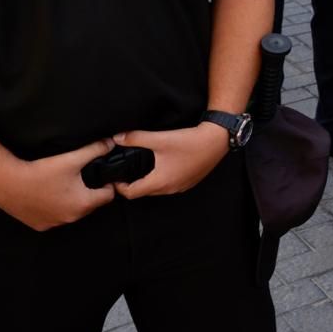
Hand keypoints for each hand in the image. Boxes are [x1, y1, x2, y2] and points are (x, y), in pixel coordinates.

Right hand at [0, 138, 116, 231]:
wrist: (7, 183)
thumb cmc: (41, 172)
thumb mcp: (71, 159)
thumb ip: (95, 149)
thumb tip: (111, 143)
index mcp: (83, 204)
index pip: (108, 196)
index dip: (107, 185)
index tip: (102, 176)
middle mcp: (71, 218)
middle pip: (90, 205)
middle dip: (89, 193)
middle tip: (82, 179)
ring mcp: (54, 224)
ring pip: (72, 212)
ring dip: (72, 201)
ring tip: (64, 186)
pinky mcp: (39, 225)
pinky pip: (54, 217)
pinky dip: (55, 208)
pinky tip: (49, 196)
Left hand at [110, 125, 228, 199]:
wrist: (217, 140)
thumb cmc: (190, 142)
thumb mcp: (160, 139)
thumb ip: (136, 138)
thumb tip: (117, 138)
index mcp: (160, 182)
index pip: (131, 193)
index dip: (119, 187)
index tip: (115, 178)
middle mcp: (170, 188)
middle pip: (144, 192)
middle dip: (133, 184)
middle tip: (126, 171)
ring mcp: (181, 187)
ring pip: (157, 190)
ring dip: (148, 182)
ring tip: (143, 168)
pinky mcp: (190, 182)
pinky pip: (170, 186)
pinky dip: (162, 179)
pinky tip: (164, 165)